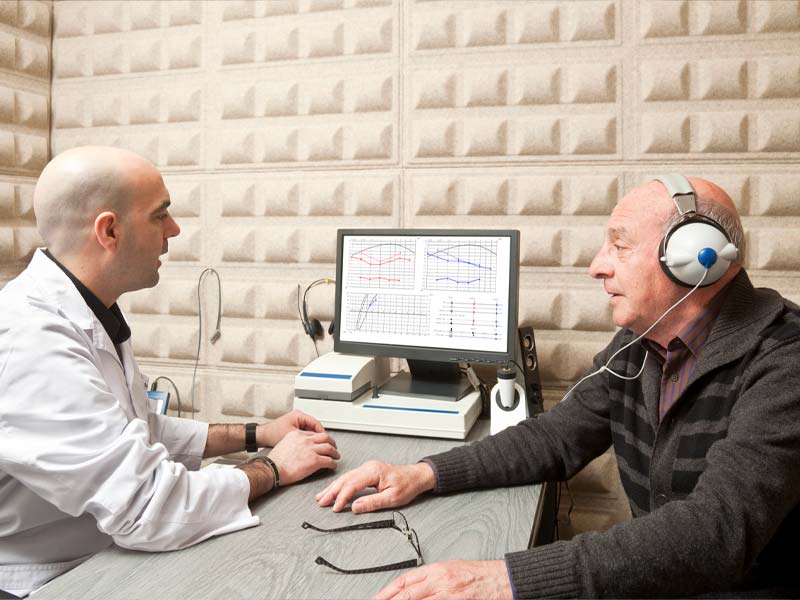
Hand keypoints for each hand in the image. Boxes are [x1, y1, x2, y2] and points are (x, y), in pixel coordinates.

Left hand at [258, 410, 324, 447]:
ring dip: (312, 438)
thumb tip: (317, 442)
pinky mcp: (293, 428)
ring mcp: (295, 423)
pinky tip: (307, 447)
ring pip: (309, 431)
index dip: (322, 434)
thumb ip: (306, 438)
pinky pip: (304, 434)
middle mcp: (298, 417)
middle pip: (314, 427)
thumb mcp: (292, 436)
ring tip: (316, 447)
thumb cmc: (273, 434)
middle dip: (318, 437)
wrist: (261, 436)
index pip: (316, 423)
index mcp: (299, 415)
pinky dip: (306, 439)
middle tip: (323, 445)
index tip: (326, 441)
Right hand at [267, 429, 338, 485]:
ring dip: (335, 453)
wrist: (272, 469)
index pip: (314, 434)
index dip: (321, 438)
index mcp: (297, 434)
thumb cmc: (275, 461)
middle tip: (333, 447)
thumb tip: (299, 448)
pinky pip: (329, 461)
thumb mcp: (284, 444)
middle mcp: (305, 440)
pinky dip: (333, 463)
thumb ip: (293, 442)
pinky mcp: (315, 461)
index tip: (323, 442)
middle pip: (325, 437)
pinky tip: (333, 465)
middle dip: (331, 442)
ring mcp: (311, 449)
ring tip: (336, 456)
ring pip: (329, 448)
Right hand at [316, 460, 434, 512]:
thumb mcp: (392, 498)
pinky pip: (351, 478)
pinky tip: (334, 489)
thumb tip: (355, 507)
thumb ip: (372, 502)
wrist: (417, 476)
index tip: (335, 508)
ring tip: (322, 497)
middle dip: (332, 491)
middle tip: (321, 502)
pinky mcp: (368, 472)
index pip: (352, 485)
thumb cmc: (408, 485)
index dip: (342, 497)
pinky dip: (341, 485)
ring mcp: (368, 468)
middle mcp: (368, 467)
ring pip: (346, 478)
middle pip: (345, 479)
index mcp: (373, 472)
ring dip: (334, 487)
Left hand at [374, 560, 511, 599]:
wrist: (502, 580)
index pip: (405, 580)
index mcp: (436, 569)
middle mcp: (440, 581)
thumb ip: (432, 578)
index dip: (387, 591)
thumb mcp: (451, 569)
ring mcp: (448, 594)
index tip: (377, 599)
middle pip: (407, 594)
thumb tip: (412, 588)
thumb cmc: (479, 575)